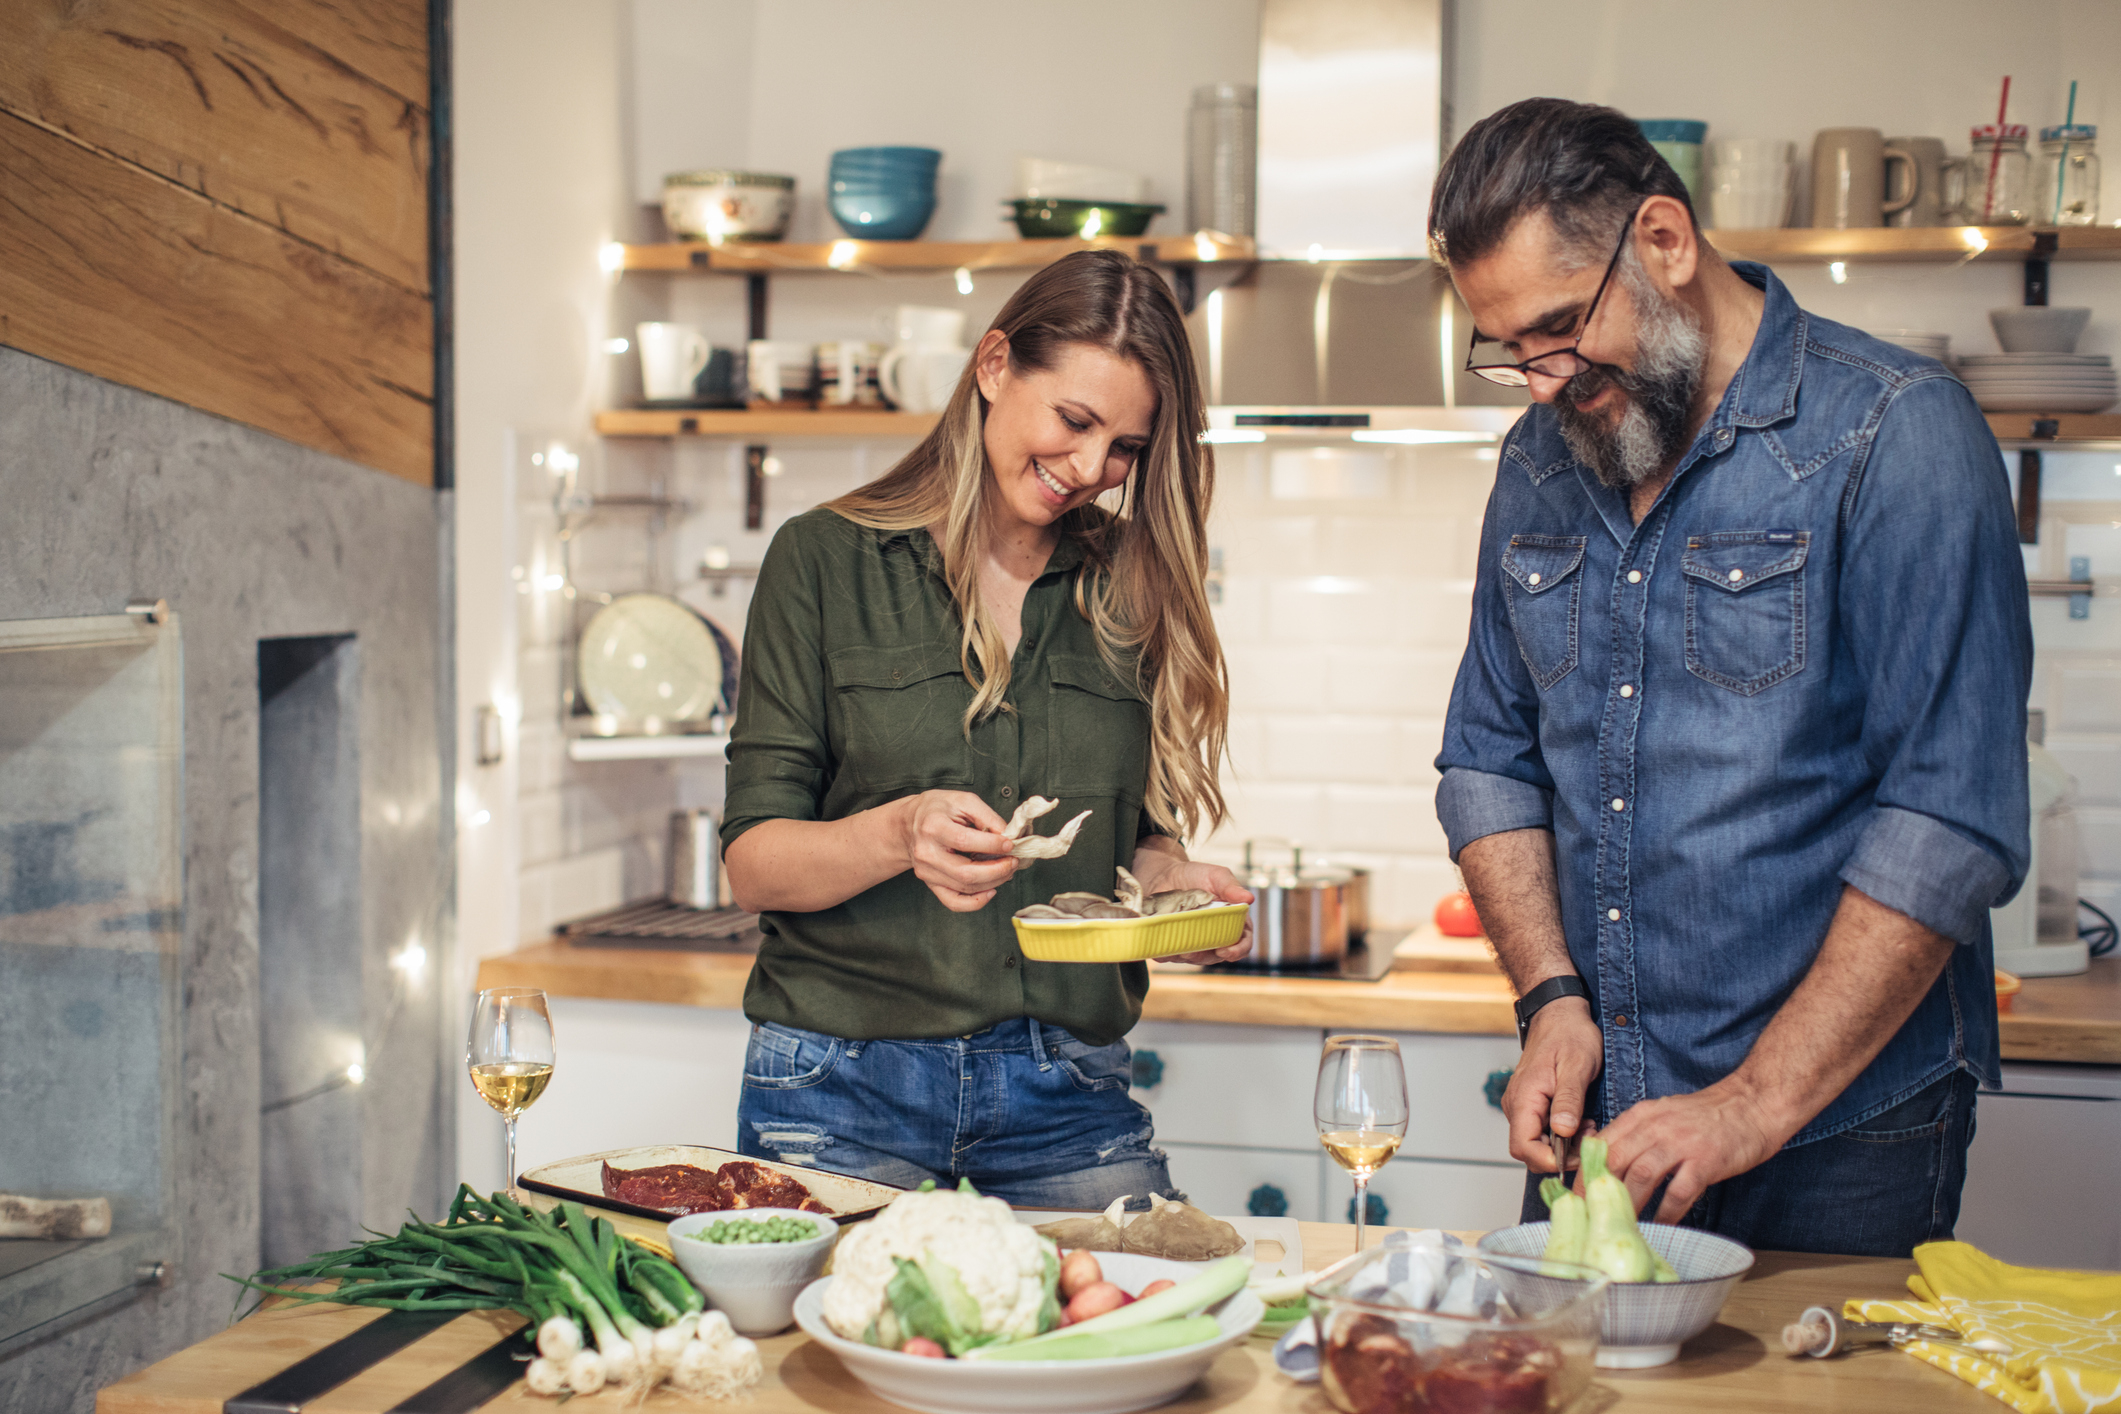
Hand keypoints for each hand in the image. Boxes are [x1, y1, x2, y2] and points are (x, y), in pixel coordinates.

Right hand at [900, 791, 1018, 912]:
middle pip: (966, 873)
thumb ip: (987, 816)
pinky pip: (953, 902)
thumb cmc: (937, 809)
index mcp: (933, 826)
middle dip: (998, 870)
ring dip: (993, 882)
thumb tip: (1008, 836)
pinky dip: (975, 902)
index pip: (965, 841)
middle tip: (1014, 861)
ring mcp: (927, 871)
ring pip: (965, 888)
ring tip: (1007, 870)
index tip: (1010, 843)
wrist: (909, 823)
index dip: (992, 845)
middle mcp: (927, 852)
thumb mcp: (962, 800)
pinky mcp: (930, 883)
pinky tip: (991, 890)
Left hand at [1143, 860, 1254, 964]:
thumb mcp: (1217, 876)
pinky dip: (1166, 953)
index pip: (1242, 943)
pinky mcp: (1173, 944)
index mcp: (1232, 922)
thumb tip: (1249, 899)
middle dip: (1206, 956)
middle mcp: (1215, 936)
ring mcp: (1194, 943)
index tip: (1225, 951)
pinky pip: (1170, 955)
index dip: (1237, 951)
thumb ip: (1231, 886)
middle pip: (1216, 956)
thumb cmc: (1197, 875)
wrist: (1167, 873)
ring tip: (1177, 944)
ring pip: (1192, 958)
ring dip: (1185, 955)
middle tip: (1194, 951)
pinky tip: (1162, 946)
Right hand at [1503, 998, 1602, 1169]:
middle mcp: (1516, 1106)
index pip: (1523, 1147)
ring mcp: (1522, 1106)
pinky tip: (1582, 1121)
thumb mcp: (1577, 1066)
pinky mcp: (1531, 1105)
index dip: (1550, 1160)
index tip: (1580, 1155)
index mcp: (1524, 1098)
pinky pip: (1542, 1131)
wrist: (1560, 1013)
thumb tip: (1562, 1132)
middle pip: (1529, 1150)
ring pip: (1537, 1143)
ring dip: (1564, 1145)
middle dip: (1561, 1154)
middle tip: (1590, 1138)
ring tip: (1590, 1126)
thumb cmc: (1570, 1034)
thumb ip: (1569, 1100)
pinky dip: (1563, 1134)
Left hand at [1595, 1077, 1790, 1221]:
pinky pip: (1679, 1191)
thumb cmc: (1708, 1115)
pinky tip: (1661, 1227)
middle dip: (1598, 1192)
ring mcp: (1681, 1143)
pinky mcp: (1706, 1161)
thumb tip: (1611, 1164)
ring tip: (1620, 1227)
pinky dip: (1667, 1213)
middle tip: (1589, 1217)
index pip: (1602, 1144)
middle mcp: (1656, 1126)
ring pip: (1641, 1176)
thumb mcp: (1663, 1114)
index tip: (1575, 1197)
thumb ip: (1637, 1134)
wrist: (1753, 1104)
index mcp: (1642, 1115)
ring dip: (1628, 1205)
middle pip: (1615, 1160)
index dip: (1585, 1172)